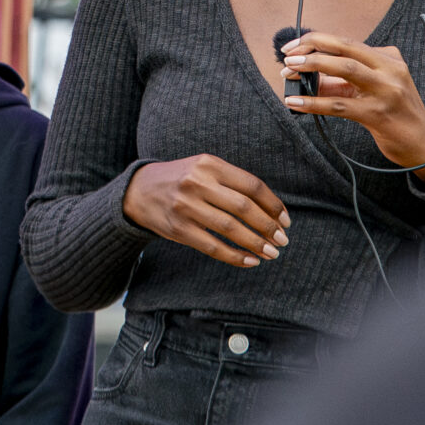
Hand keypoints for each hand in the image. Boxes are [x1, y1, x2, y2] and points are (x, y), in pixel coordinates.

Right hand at [123, 153, 289, 266]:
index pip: (251, 185)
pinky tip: (251, 261)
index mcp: (209, 164)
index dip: (273, 205)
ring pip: (230, 229)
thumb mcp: (204, 168)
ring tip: (271, 253)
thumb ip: (233, 182)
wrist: (139, 190)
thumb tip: (272, 211)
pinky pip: (213, 247)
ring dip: (256, 244)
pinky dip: (235, 256)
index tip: (285, 220)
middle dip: (268, 227)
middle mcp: (197, 183)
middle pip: (244, 208)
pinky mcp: (178, 229)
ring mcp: (186, 206)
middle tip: (283, 240)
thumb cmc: (182, 179)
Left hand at [280, 30, 424, 183]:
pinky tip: (295, 103)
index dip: (317, 40)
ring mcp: (386, 90)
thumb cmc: (395, 112)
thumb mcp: (373, 88)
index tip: (294, 46)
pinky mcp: (378, 114)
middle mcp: (390, 69)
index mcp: (388, 58)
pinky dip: (314, 102)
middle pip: (345, 48)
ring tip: (289, 72)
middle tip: (287, 55)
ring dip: (311, 67)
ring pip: (344, 69)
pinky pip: (339, 105)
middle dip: (312, 48)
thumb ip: (343, 80)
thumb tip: (306, 74)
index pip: (347, 42)